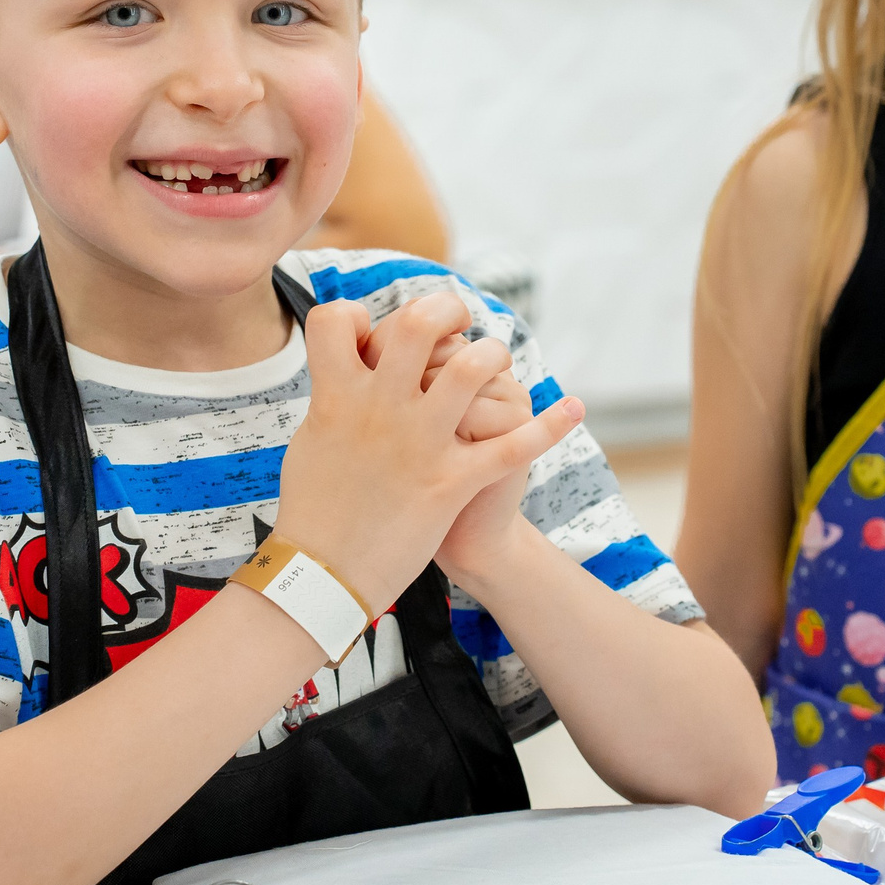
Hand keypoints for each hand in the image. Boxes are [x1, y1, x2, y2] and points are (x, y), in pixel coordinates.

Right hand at [278, 292, 581, 616]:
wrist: (325, 575)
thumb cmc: (314, 509)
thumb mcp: (311, 440)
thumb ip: (333, 396)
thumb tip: (346, 364)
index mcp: (334, 395)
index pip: (338, 319)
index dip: (356, 314)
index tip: (373, 329)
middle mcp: (379, 408)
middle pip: (418, 323)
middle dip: (445, 309)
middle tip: (455, 318)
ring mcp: (419, 442)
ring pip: (472, 367)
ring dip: (492, 355)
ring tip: (496, 363)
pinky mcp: (451, 481)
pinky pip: (514, 445)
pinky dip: (551, 426)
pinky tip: (573, 408)